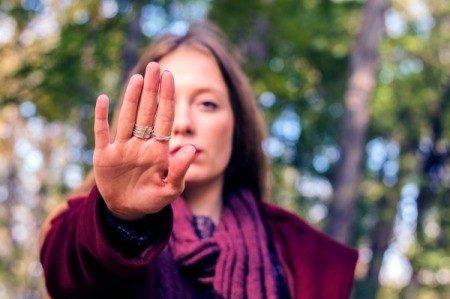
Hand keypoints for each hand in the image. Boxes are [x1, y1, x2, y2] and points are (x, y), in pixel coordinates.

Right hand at [93, 62, 195, 220]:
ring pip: (127, 118)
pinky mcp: (105, 155)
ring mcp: (122, 147)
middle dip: (152, 90)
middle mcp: (141, 144)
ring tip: (138, 78)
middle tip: (155, 66)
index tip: (169, 77)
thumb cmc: (152, 199)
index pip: (164, 118)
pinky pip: (102, 133)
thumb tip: (192, 147)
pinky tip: (103, 99)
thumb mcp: (171, 190)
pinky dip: (101, 117)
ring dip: (131, 98)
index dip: (167, 98)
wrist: (128, 211)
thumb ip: (181, 170)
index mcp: (158, 150)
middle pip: (147, 112)